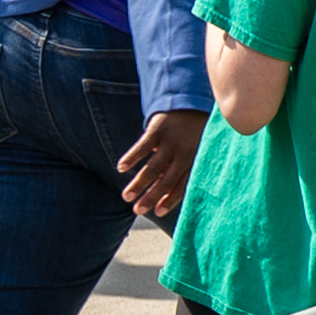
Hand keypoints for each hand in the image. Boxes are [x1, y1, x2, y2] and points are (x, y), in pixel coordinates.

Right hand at [117, 107, 202, 223]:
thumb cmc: (192, 132)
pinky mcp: (157, 129)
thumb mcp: (195, 149)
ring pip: (152, 168)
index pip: (182, 185)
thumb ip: (183, 169)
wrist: (190, 101)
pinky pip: (142, 146)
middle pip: (165, 181)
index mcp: (194, 160)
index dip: (170, 200)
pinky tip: (120, 168)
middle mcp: (183, 153)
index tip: (157, 213)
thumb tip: (168, 194)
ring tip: (125, 196)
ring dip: (138, 184)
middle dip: (150, 197)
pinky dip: (131, 158)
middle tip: (137, 211)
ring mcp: (170, 142)